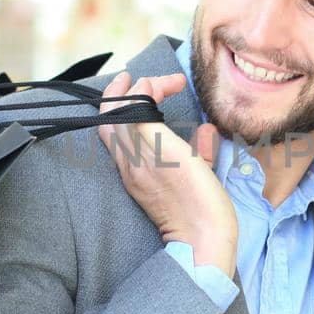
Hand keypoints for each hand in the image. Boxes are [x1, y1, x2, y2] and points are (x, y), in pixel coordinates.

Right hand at [96, 71, 236, 275]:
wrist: (205, 238)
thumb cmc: (203, 214)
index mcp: (133, 173)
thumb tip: (205, 130)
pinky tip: (171, 84)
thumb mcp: (194, 176)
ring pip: (120, 109)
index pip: (110, 133)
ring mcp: (139, 155)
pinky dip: (149, 89)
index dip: (116, 108)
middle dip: (119, 91)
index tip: (139, 90)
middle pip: (107, 117)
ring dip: (142, 86)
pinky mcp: (156, 147)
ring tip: (167, 80)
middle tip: (136, 76)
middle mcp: (129, 164)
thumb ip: (196, 152)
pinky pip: (137, 109)